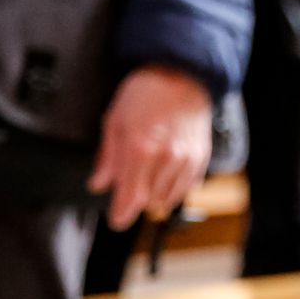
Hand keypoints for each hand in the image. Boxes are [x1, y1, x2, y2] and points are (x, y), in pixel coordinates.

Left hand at [87, 65, 213, 230]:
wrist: (182, 76)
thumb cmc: (145, 94)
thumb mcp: (115, 121)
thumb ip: (108, 158)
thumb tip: (99, 184)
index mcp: (140, 149)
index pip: (130, 197)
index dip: (122, 214)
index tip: (116, 222)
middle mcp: (166, 159)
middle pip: (149, 200)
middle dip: (136, 199)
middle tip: (127, 187)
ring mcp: (186, 160)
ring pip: (168, 198)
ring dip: (155, 195)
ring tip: (147, 179)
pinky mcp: (200, 160)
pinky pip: (186, 188)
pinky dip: (173, 188)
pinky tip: (164, 177)